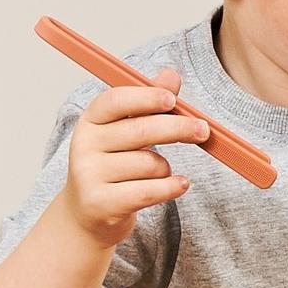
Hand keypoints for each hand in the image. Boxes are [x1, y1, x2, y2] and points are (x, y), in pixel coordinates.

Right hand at [60, 69, 201, 243]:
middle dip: (178, 128)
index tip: (172, 100)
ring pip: (150, 164)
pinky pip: (149, 191)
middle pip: (141, 130)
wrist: (88, 213)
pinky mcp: (100, 203)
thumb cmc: (113, 164)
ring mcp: (89, 175)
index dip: (146, 98)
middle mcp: (84, 145)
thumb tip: (170, 74)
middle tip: (203, 130)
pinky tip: (180, 184)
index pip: (115, 100)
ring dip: (165, 169)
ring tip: (157, 173)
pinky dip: (170, 188)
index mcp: (90, 120)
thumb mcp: (126, 130)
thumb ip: (149, 102)